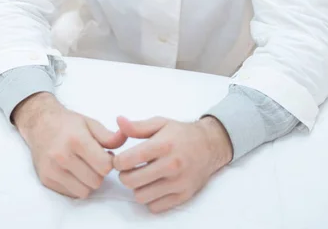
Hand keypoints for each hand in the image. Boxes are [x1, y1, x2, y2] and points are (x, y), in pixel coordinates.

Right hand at [13, 93, 126, 198]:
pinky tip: (74, 172)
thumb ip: (110, 136)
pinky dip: (77, 186)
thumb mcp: (91, 123)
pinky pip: (72, 194)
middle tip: (95, 161)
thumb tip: (126, 138)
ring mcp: (52, 170)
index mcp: (77, 140)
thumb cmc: (69, 123)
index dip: (110, 162)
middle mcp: (62, 156)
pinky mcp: (46, 180)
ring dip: (89, 182)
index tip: (106, 155)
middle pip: (96, 181)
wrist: (40, 124)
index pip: (104, 166)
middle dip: (100, 172)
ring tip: (85, 167)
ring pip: (84, 191)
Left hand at [113, 115, 232, 213]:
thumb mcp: (160, 123)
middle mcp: (171, 165)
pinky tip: (154, 185)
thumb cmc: (181, 134)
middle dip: (125, 175)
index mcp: (163, 145)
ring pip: (141, 196)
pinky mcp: (183, 196)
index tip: (120, 160)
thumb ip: (137, 126)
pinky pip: (155, 207)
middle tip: (129, 170)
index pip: (129, 160)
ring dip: (137, 188)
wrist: (210, 146)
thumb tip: (118, 121)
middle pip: (131, 181)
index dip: (118, 162)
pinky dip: (151, 198)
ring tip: (142, 177)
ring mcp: (178, 183)